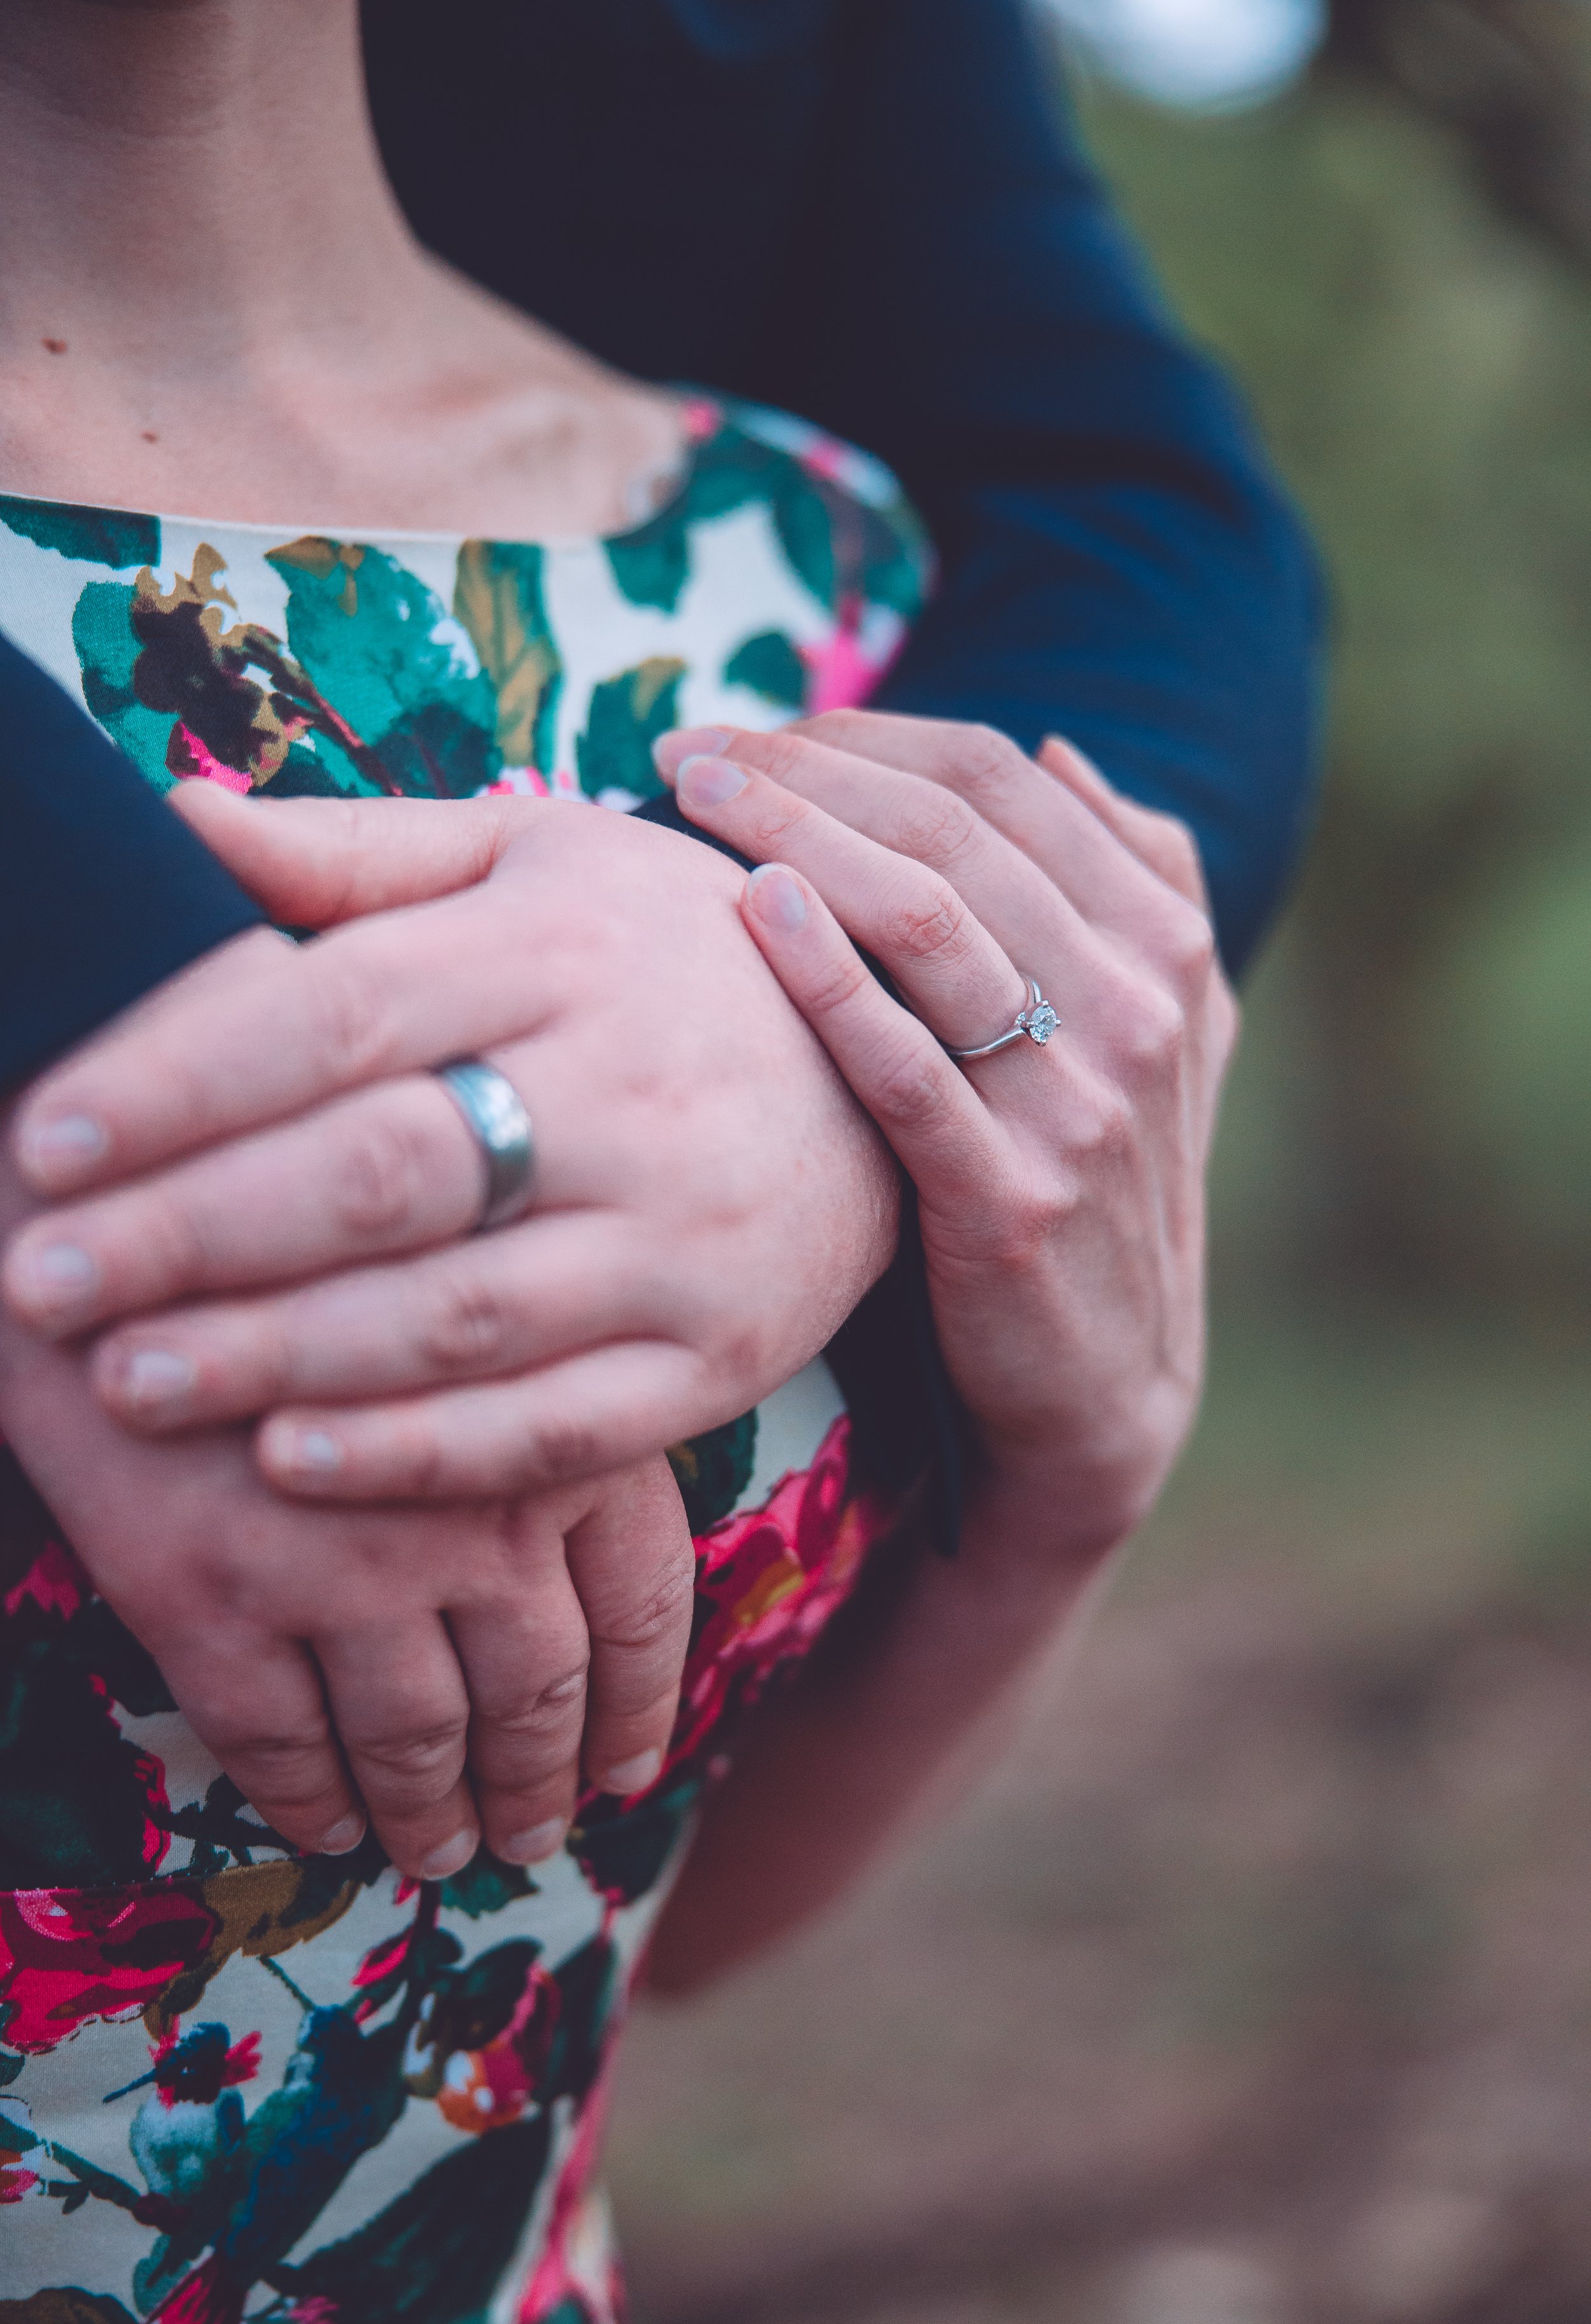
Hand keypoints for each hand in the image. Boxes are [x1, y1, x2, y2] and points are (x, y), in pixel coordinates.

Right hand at [0, 1133, 694, 1880]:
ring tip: (446, 1849)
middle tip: (537, 1831)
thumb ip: (541, 1403)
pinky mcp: (209, 1599)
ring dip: (435, 1813)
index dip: (642, 1703)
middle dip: (541, 1780)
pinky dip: (310, 1800)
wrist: (107, 1208)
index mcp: (557, 1429)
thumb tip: (588, 1536)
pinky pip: (278, 1744)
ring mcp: (340, 1567)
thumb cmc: (305, 1236)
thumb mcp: (477, 1294)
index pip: (641, 1604)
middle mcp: (472, 1514)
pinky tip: (325, 1824)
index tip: (631, 1763)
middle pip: (539, 1694)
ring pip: (416, 1740)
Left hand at [1, 786, 895, 1498]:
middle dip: (191, 1237)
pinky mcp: (719, 1356)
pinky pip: (556, 1425)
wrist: (891, 1069)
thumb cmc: (666, 957)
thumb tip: (162, 814)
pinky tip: (286, 1463)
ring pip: (456, 1313)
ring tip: (124, 1382)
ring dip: (274, 1359)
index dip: (177, 1081)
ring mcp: (686, 1236)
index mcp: (563, 945)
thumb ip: (353, 853)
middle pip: (381, 1172)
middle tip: (40, 1283)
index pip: (338, 1010)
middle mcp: (632, 1089)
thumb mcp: (536, 864)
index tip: (49, 1142)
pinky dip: (418, 1453)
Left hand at [654, 712, 1237, 1554]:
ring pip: (929, 920)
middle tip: (686, 748)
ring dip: (796, 836)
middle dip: (806, 767)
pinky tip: (753, 909)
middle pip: (952, 829)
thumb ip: (1138, 880)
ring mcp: (1076, 1103)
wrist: (1101, 1382)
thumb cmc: (1102, 1181)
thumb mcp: (1167, 1026)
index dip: (866, 731)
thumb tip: (1058, 748)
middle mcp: (1134, 1005)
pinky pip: (905, 1064)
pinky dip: (829, 977)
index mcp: (1163, 939)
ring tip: (687, 801)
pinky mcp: (1008, 1197)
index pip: (1001, 776)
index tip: (755, 727)